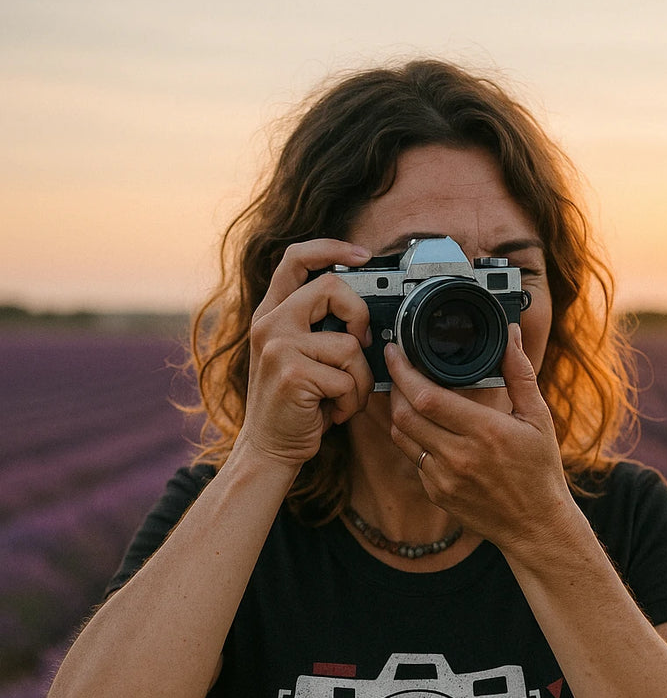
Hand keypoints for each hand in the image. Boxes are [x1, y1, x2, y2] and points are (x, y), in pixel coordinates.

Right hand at [235, 240, 375, 473]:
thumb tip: (366, 316)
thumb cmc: (294, 407)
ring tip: (342, 398)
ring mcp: (277, 346)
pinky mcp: (291, 373)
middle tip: (360, 345)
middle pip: (331, 287)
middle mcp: (269, 323)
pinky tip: (333, 413)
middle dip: (360, 316)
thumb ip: (318, 330)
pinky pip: (346, 378)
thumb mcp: (299, 358)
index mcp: (271, 314)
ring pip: (348, 345)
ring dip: (359, 380)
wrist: (268, 449)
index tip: (362, 255)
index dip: (331, 248)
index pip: (296, 258)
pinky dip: (351, 402)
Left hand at [385, 324, 575, 552]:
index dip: (404, 371)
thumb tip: (509, 334)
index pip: (427, 397)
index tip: (396, 352)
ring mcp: (444, 478)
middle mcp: (460, 456)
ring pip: (401, 436)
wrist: (536, 526)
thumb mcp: (539, 418)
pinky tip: (422, 427)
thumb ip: (520, 374)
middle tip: (397, 368)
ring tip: (404, 393)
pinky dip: (412, 438)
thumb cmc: (540, 470)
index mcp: (485, 432)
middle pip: (405, 415)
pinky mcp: (437, 494)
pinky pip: (413, 458)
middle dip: (394, 386)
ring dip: (396, 411)